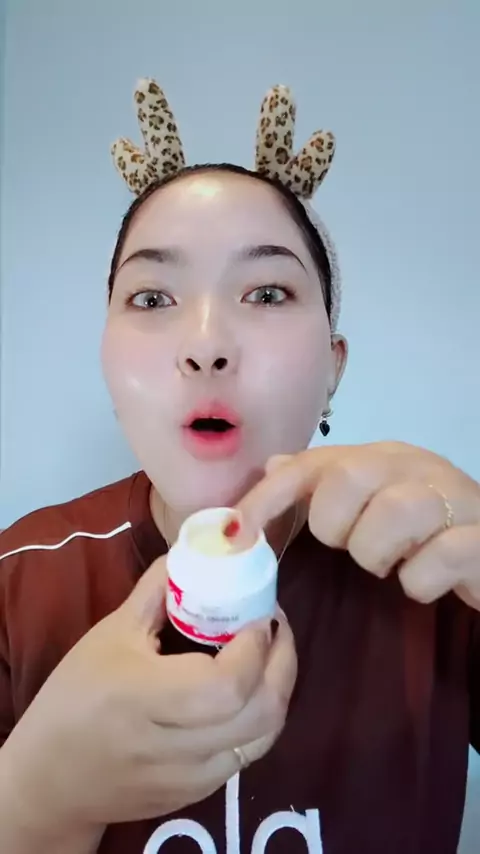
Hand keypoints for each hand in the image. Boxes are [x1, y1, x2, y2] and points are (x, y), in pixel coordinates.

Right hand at [2, 556, 296, 829]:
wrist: (54, 777)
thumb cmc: (77, 696)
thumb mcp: (109, 634)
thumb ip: (156, 591)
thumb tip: (193, 554)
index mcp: (142, 698)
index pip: (225, 685)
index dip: (256, 647)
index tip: (259, 612)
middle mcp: (171, 746)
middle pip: (258, 713)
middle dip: (282, 662)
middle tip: (275, 625)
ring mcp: (188, 778)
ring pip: (263, 738)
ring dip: (278, 689)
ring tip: (272, 652)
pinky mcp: (197, 794)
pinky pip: (248, 755)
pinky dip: (261, 718)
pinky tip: (251, 689)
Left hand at [237, 442, 479, 608]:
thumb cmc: (425, 532)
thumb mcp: (370, 505)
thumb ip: (324, 485)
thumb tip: (273, 464)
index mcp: (382, 456)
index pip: (313, 463)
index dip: (269, 496)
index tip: (237, 532)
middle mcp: (416, 466)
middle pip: (351, 477)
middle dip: (336, 525)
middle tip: (351, 548)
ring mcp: (454, 497)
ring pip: (396, 510)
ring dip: (377, 552)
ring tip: (389, 566)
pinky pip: (440, 557)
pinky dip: (420, 581)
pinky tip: (422, 582)